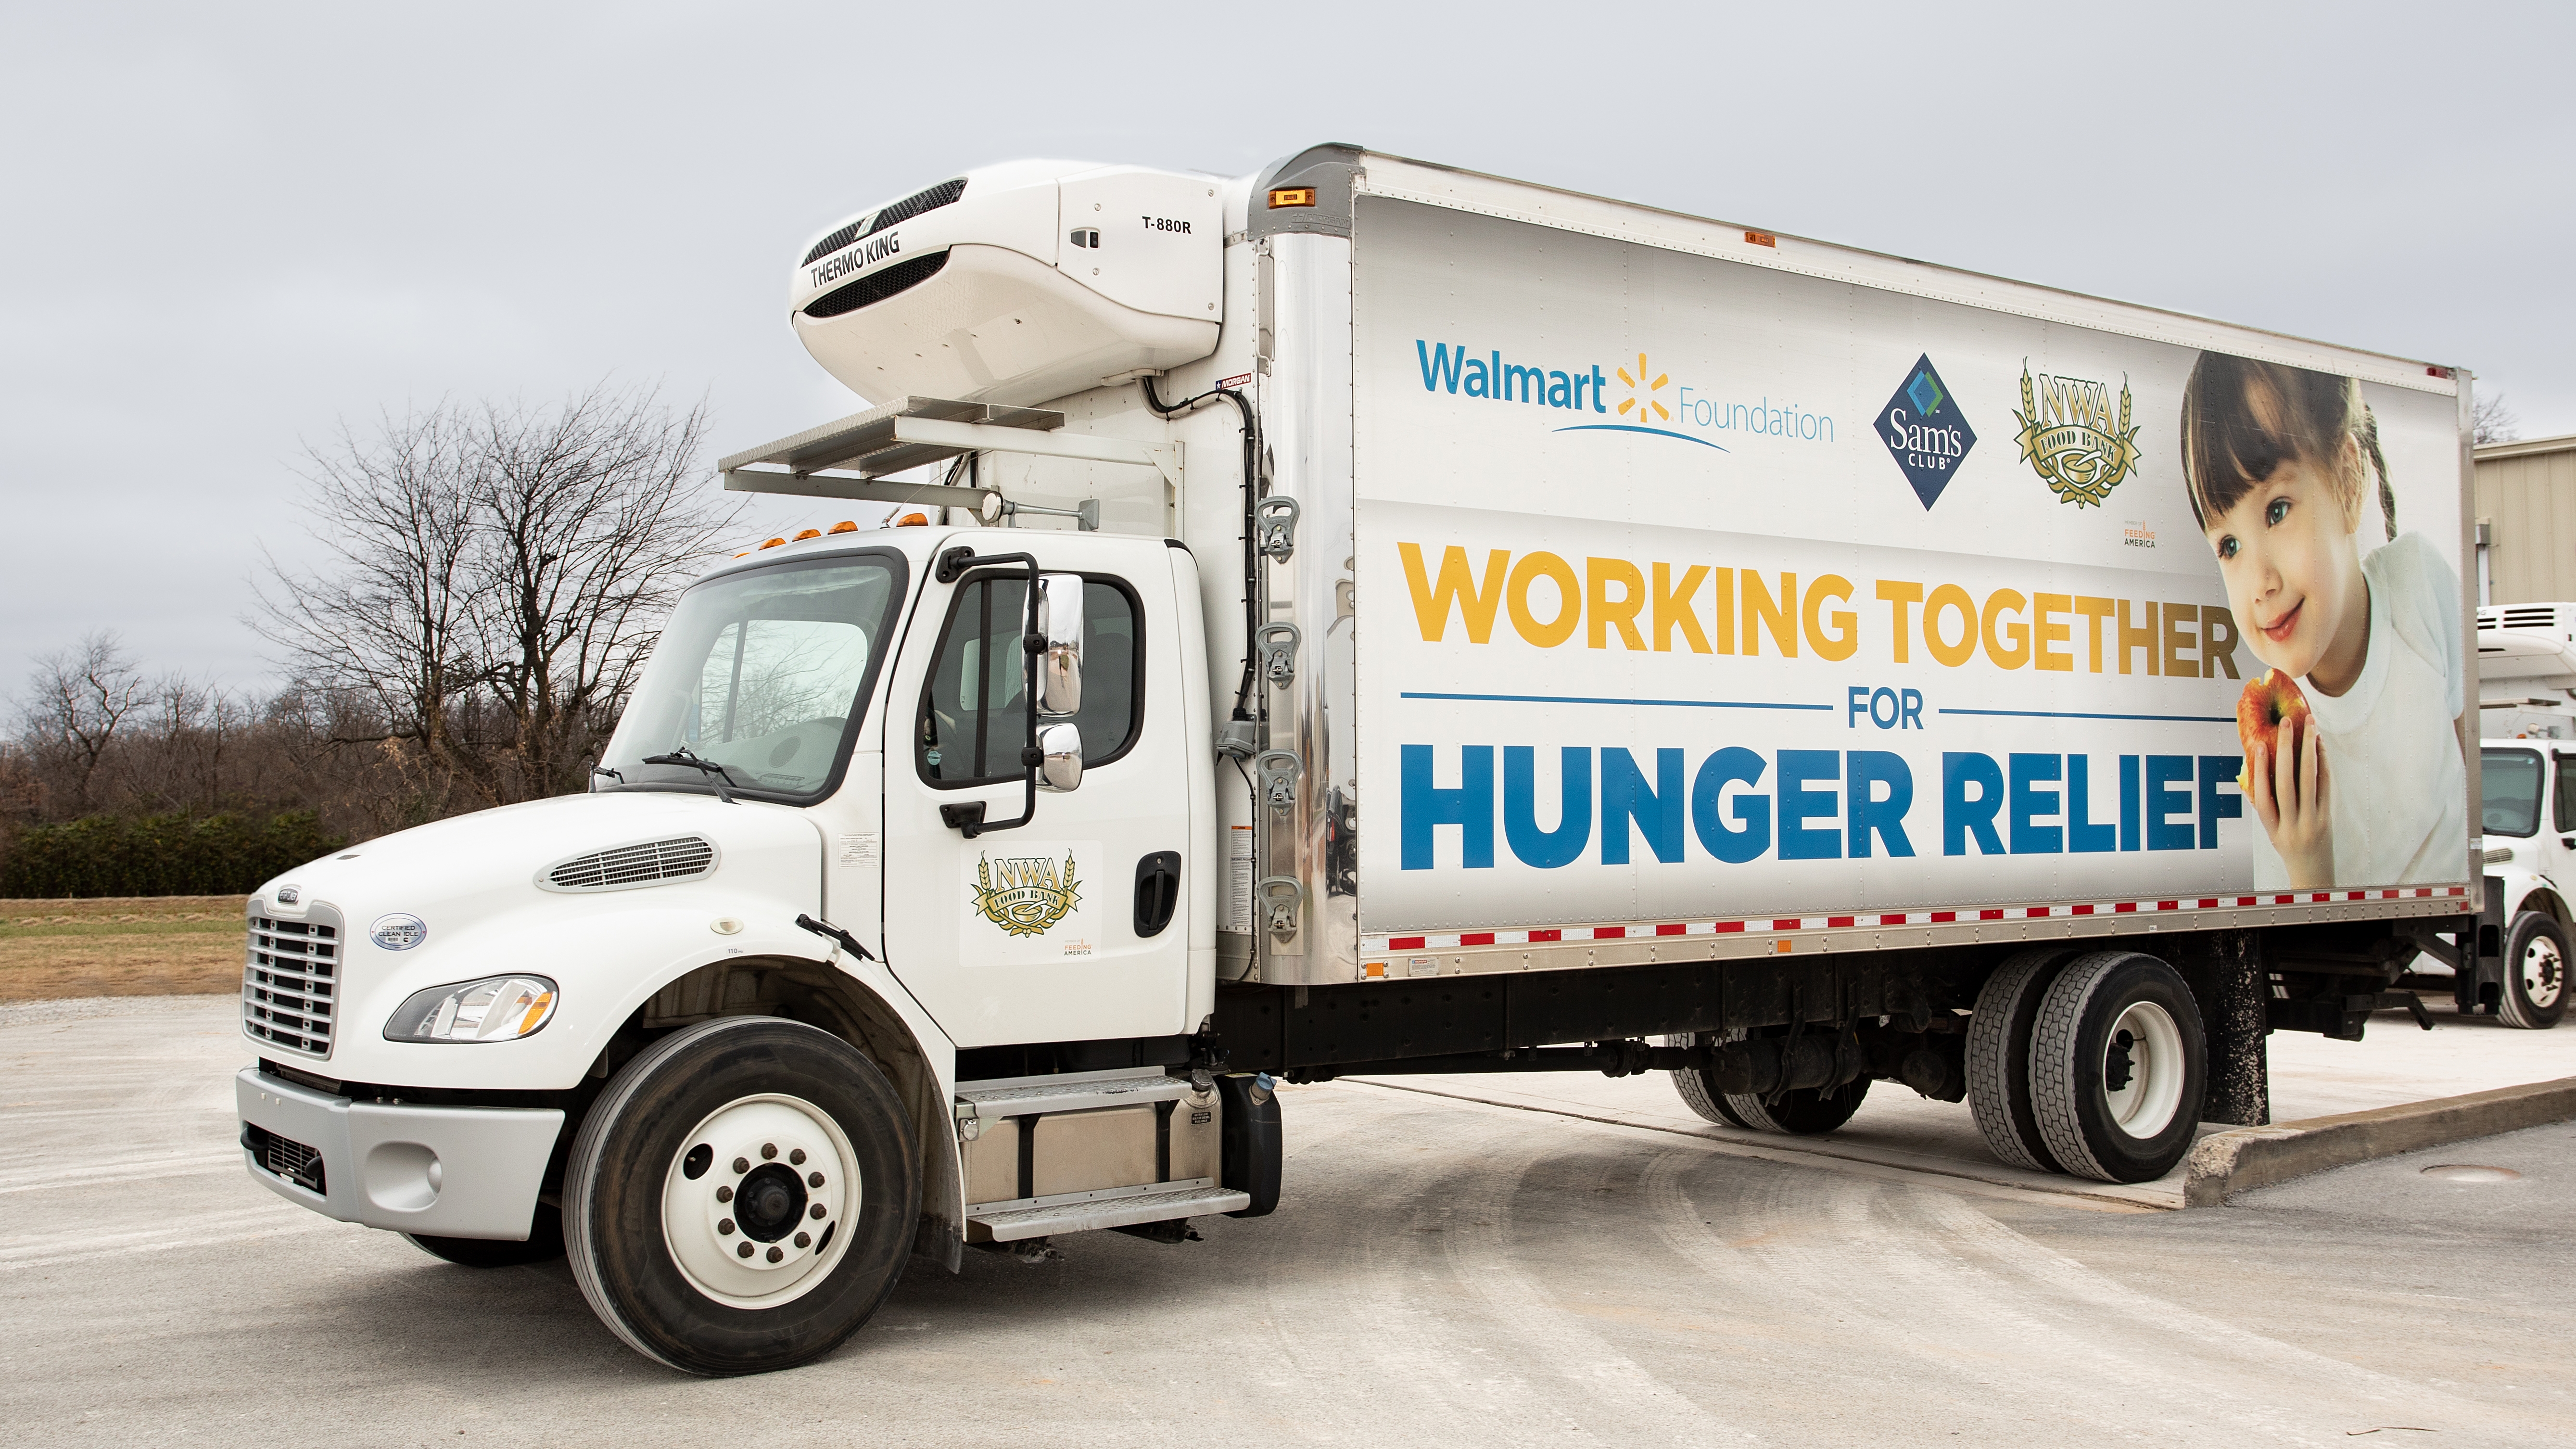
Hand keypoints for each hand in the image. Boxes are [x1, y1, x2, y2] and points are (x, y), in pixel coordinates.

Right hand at [2247, 727, 2333, 886]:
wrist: (2313, 872)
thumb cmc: (2287, 847)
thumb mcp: (2271, 830)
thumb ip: (2264, 804)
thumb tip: (2254, 771)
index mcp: (2272, 828)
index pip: (2263, 795)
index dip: (2259, 769)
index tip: (2258, 745)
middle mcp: (2292, 824)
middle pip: (2288, 782)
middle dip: (2286, 749)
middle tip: (2286, 723)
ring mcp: (2313, 820)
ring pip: (2310, 779)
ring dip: (2309, 749)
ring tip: (2309, 725)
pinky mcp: (2329, 816)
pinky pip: (2326, 785)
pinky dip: (2323, 763)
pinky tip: (2319, 745)